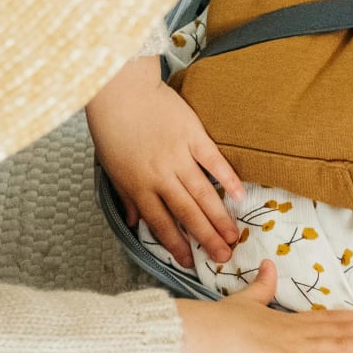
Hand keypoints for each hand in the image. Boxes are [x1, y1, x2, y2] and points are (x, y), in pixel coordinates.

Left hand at [87, 56, 243, 266]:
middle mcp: (160, 176)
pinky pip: (213, 162)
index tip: (189, 262)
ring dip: (219, 217)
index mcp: (138, 186)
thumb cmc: (112, 128)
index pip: (160, 223)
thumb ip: (127, 197)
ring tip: (234, 236)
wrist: (120, 90)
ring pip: (202, 193)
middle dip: (206, 239)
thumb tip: (134, 223)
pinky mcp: (193, 136)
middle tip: (223, 257)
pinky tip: (239, 195)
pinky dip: (228, 179)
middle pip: (186, 214)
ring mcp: (179, 156)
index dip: (176, 245)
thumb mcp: (112, 168)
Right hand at [175, 260, 352, 352]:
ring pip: (340, 347)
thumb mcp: (243, 300)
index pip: (325, 318)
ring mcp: (297, 351)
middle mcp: (297, 334)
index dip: (351, 317)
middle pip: (340, 331)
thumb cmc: (216, 322)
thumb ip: (260, 287)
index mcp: (284, 320)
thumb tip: (269, 265)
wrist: (200, 335)